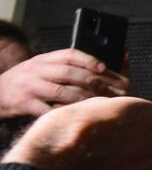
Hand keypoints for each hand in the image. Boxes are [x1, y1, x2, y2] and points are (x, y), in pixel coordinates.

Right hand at [0, 48, 128, 119]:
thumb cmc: (24, 80)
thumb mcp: (40, 66)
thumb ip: (62, 65)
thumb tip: (96, 67)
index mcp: (43, 59)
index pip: (69, 55)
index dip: (88, 60)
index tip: (104, 68)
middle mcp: (36, 70)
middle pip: (69, 73)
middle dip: (92, 82)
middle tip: (108, 90)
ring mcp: (30, 87)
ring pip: (61, 92)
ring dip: (82, 98)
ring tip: (97, 103)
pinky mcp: (24, 103)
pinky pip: (47, 109)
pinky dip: (62, 112)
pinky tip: (75, 114)